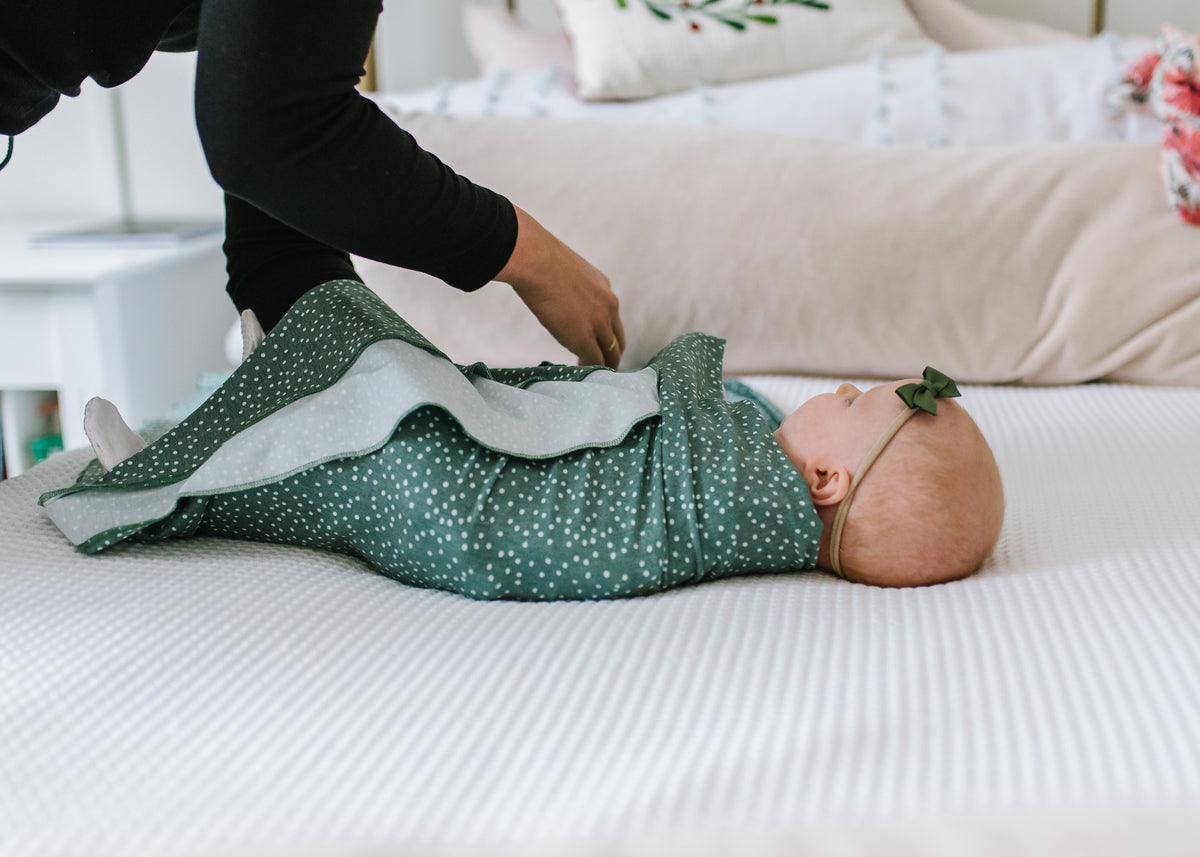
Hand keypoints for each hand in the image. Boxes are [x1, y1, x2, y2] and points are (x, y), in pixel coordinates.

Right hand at [496, 205, 625, 368]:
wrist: (534, 259)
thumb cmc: (538, 257)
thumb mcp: (563, 267)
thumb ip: (566, 282)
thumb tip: (546, 282)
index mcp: (604, 287)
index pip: (611, 316)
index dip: (605, 333)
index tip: (596, 342)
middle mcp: (609, 305)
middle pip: (618, 338)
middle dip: (612, 353)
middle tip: (602, 367)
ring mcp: (599, 322)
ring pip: (611, 353)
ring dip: (604, 366)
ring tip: (594, 376)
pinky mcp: (584, 337)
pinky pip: (595, 362)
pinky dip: (591, 371)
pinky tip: (581, 374)